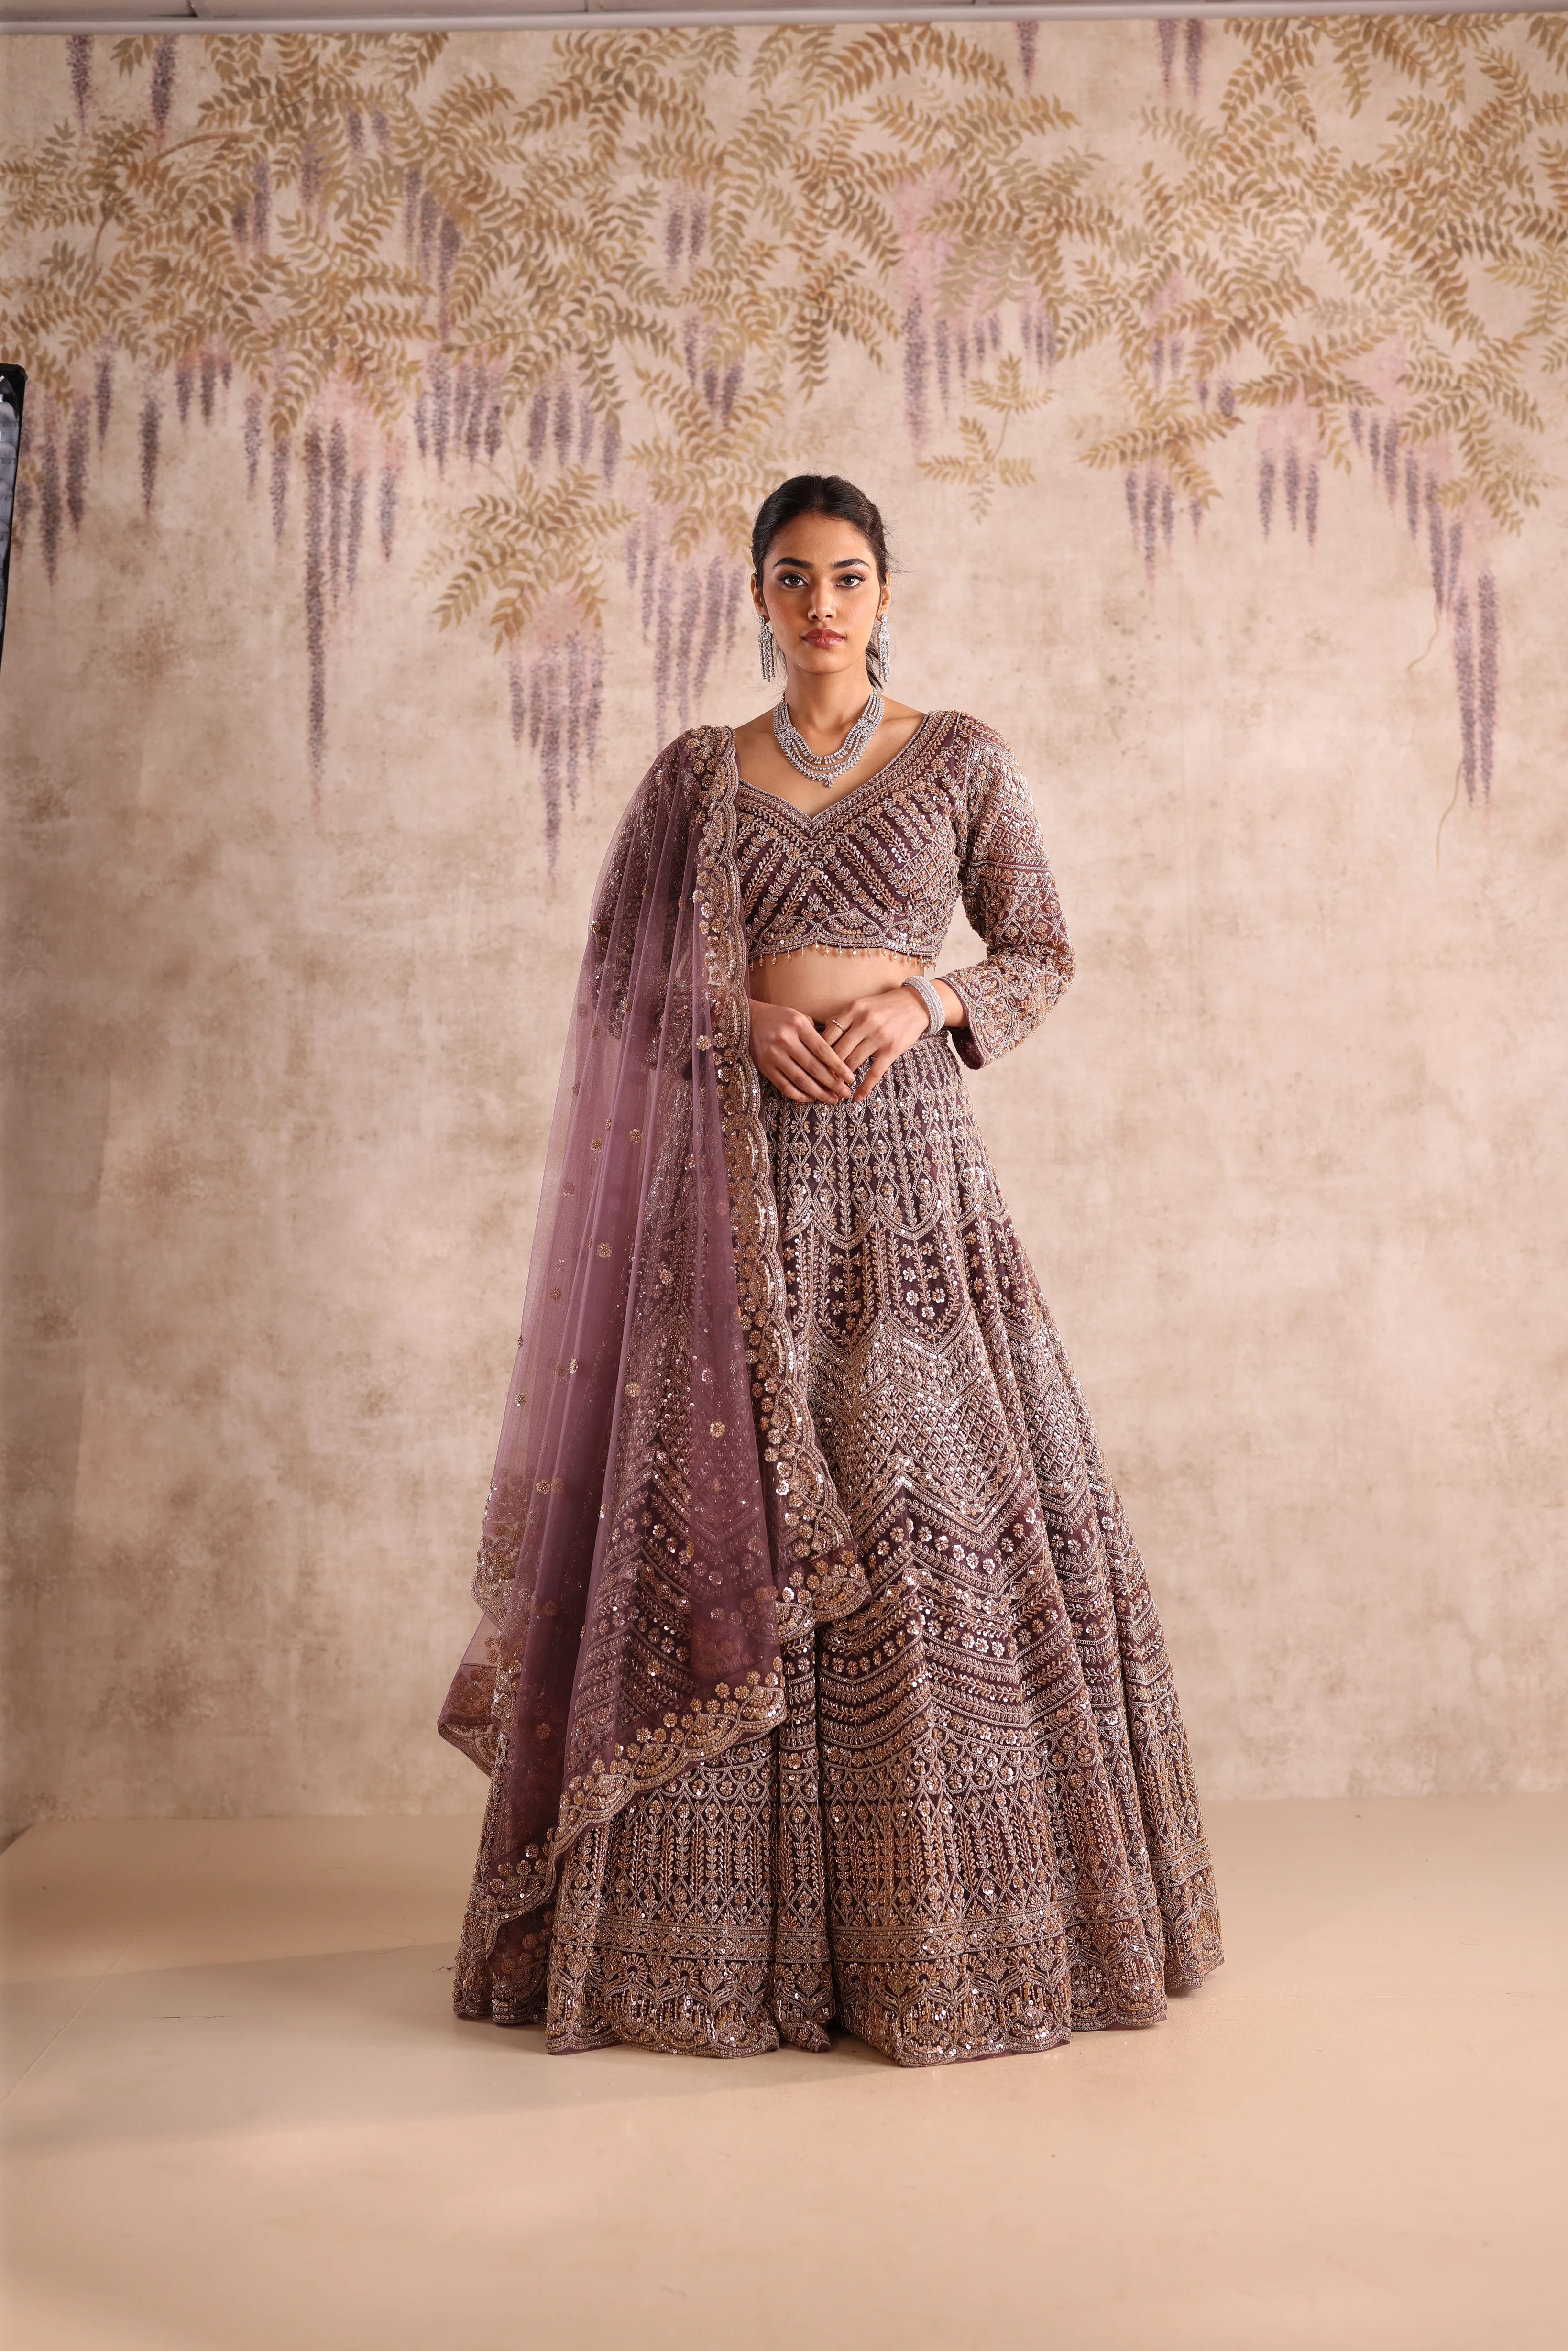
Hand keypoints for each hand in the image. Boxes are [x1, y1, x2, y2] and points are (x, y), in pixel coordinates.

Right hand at [747, 998, 856, 1103]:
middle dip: (833, 1083)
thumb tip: (836, 1058)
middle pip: (814, 1068)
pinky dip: (800, 1095)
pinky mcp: (765, 1067)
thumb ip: (816, 1034)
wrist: (748, 1019)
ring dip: (819, 1093)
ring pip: (801, 1080)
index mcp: (798, 1025)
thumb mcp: (799, 1017)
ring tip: (832, 1099)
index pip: (823, 1050)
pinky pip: (785, 1086)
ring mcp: (773, 1055)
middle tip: (845, 1093)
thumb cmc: (779, 1018)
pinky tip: (811, 1098)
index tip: (850, 1078)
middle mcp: (785, 1041)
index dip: (839, 1067)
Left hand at [817, 985, 930, 1102]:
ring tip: (835, 1089)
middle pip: (837, 1052)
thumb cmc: (884, 1006)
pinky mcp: (891, 1050)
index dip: (817, 1052)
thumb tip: (821, 1034)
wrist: (916, 1004)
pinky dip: (864, 1088)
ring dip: (842, 1079)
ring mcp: (878, 1037)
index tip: (812, 1064)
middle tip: (820, 1081)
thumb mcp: (861, 1004)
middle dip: (827, 1069)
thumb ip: (842, 1018)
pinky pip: (874, 1073)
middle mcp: (864, 1022)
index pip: (828, 1035)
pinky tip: (857, 1097)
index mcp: (853, 1010)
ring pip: (852, 1063)